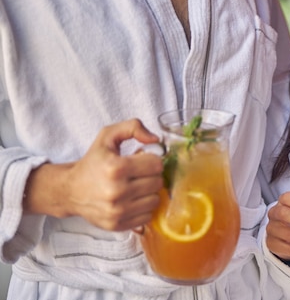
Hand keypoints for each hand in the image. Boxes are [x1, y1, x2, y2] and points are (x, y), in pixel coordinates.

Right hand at [24, 119, 163, 230]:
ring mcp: (117, 211)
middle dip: (151, 175)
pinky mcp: (117, 225)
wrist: (70, 190)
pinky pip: (147, 216)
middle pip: (157, 182)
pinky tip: (131, 199)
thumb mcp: (108, 136)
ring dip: (148, 192)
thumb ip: (133, 127)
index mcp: (116, 167)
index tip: (142, 160)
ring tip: (135, 186)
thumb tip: (156, 139)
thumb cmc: (93, 162)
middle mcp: (117, 191)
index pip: (156, 164)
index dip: (152, 160)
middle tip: (138, 173)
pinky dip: (143, 207)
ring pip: (155, 200)